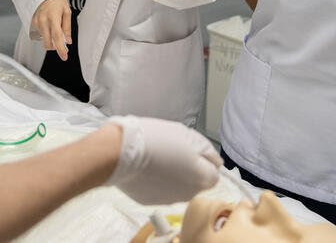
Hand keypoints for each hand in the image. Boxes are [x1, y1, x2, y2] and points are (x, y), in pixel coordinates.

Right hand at [33, 0, 71, 60]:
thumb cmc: (57, 1)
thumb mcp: (67, 11)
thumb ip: (67, 28)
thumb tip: (68, 41)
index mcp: (53, 17)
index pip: (57, 37)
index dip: (61, 49)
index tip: (64, 57)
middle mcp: (43, 21)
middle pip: (48, 42)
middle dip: (55, 47)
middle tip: (62, 45)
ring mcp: (36, 22)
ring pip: (44, 39)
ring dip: (51, 40)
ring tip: (56, 28)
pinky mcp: (33, 23)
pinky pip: (41, 34)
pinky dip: (47, 34)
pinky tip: (50, 26)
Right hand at [105, 115, 221, 204]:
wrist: (120, 152)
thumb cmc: (154, 139)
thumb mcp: (187, 134)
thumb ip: (206, 150)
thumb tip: (215, 161)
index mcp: (201, 178)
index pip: (214, 175)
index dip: (205, 162)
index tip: (193, 151)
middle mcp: (188, 194)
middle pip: (196, 183)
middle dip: (190, 170)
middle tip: (174, 152)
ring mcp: (168, 199)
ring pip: (178, 188)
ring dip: (174, 177)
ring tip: (158, 158)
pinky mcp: (149, 201)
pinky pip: (159, 191)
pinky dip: (156, 182)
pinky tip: (147, 168)